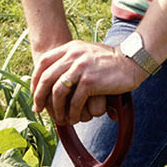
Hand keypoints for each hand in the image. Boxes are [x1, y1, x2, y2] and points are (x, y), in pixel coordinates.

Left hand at [32, 39, 146, 125]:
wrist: (131, 61)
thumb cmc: (111, 60)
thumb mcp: (88, 51)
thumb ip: (73, 58)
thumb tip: (58, 73)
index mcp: (70, 47)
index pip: (44, 62)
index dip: (35, 79)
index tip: (35, 92)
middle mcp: (73, 55)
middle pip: (46, 78)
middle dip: (39, 96)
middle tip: (38, 109)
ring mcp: (81, 68)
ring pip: (58, 92)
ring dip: (56, 108)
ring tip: (59, 118)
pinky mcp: (90, 81)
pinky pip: (75, 101)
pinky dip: (72, 112)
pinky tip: (74, 118)